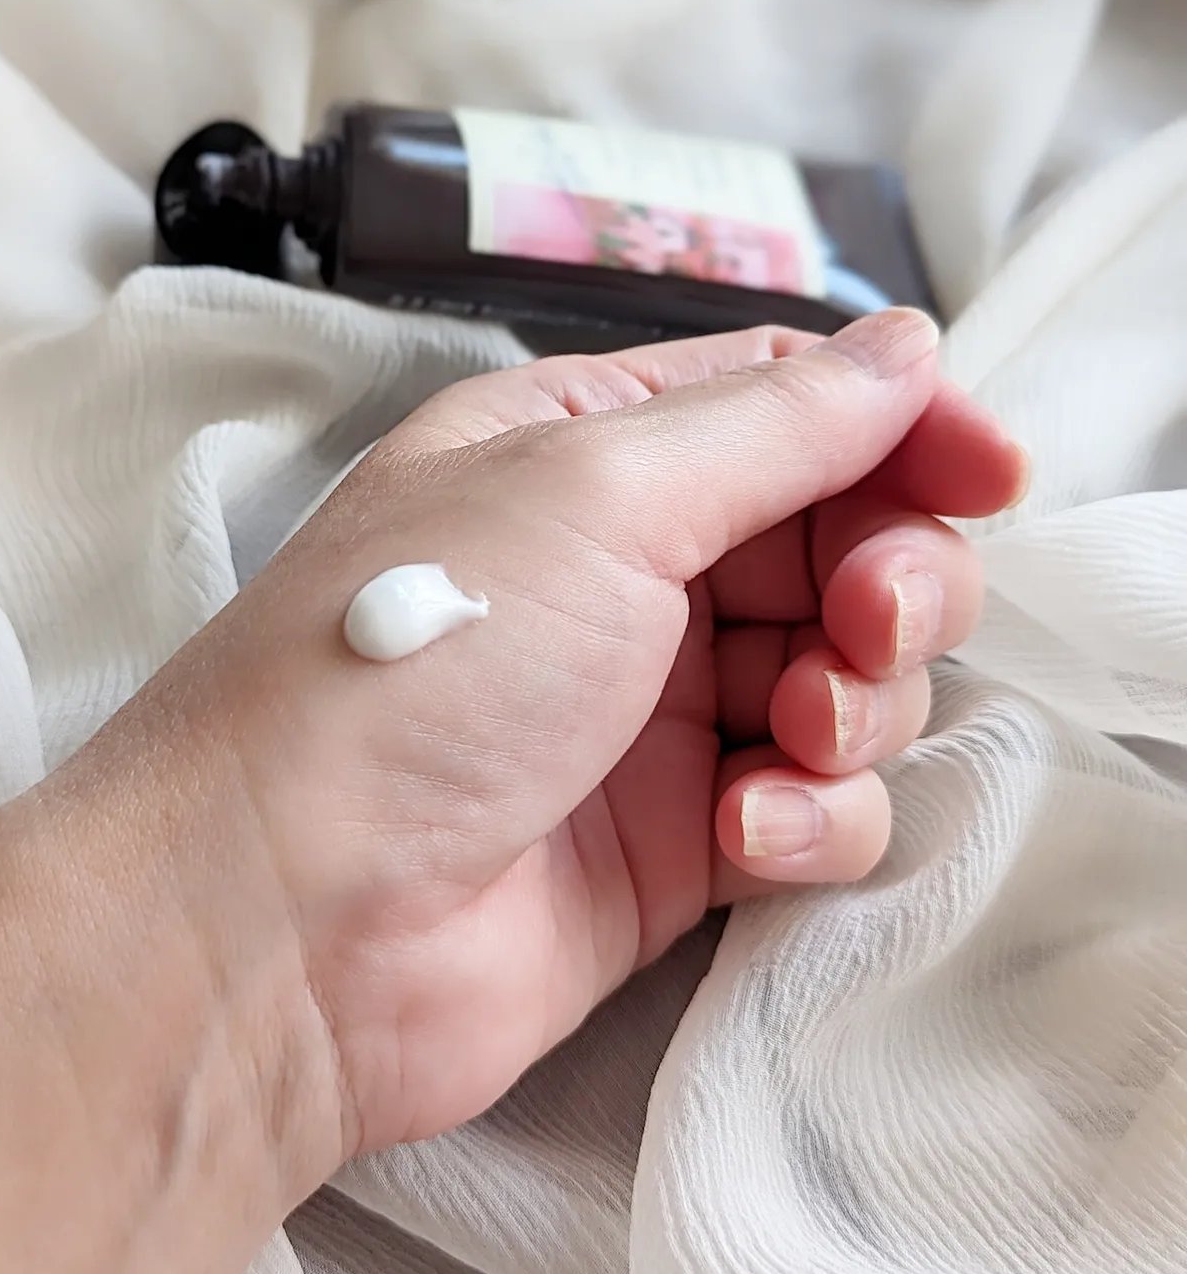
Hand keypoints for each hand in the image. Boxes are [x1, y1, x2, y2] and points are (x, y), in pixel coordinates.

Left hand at [118, 309, 1025, 1187]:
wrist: (281, 925)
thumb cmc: (412, 666)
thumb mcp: (594, 496)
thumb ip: (772, 427)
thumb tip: (903, 348)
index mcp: (583, 448)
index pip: (787, 404)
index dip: (902, 428)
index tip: (991, 473)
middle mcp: (621, 566)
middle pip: (838, 540)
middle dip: (889, 576)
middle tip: (873, 622)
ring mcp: (649, 709)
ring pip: (845, 677)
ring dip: (856, 703)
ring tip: (791, 734)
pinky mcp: (672, 842)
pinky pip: (811, 807)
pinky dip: (809, 818)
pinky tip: (745, 839)